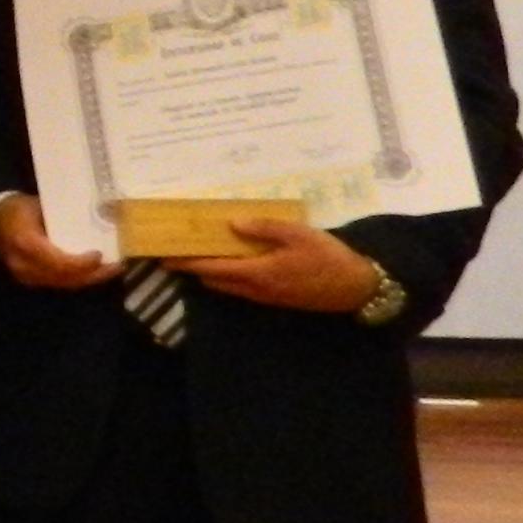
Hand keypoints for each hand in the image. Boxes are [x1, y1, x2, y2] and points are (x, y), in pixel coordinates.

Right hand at [0, 192, 120, 291]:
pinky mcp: (30, 280)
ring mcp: (26, 275)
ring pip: (63, 284)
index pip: (56, 261)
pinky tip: (94, 272)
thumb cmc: (17, 209)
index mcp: (25, 242)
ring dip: (89, 279)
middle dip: (93, 275)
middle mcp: (24, 264)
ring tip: (111, 270)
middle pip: (63, 277)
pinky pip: (58, 283)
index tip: (99, 255)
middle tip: (117, 266)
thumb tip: (96, 217)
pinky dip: (78, 279)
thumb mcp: (38, 205)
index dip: (79, 263)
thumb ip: (62, 217)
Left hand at [173, 214, 385, 314]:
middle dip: (195, 269)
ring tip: (202, 253)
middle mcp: (256, 290)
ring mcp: (266, 297)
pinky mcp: (277, 299)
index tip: (165, 257)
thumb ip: (264, 228)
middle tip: (180, 251)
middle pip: (215, 281)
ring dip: (213, 273)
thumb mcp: (298, 234)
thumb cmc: (328, 257)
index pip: (211, 269)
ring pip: (229, 287)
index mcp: (257, 273)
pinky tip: (235, 261)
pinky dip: (231, 276)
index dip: (187, 263)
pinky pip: (245, 289)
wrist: (357, 288)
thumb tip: (232, 223)